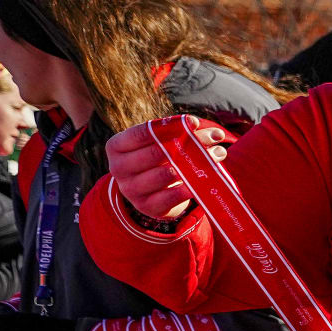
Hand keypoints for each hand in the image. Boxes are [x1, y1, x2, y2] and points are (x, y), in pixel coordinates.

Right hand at [106, 122, 229, 220]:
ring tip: (215, 156)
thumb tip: (202, 128)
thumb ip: (177, 132)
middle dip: (187, 144)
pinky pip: (170, 197)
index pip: (141, 133)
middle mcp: (118, 168)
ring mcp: (130, 190)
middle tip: (213, 138)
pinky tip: (201, 182)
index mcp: (116, 147)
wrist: (150, 193)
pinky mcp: (146, 207)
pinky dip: (187, 189)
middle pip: (155, 153)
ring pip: (165, 174)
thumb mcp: (159, 144)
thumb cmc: (155, 160)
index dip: (169, 127)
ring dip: (192, 165)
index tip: (194, 122)